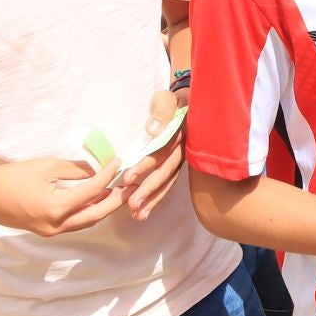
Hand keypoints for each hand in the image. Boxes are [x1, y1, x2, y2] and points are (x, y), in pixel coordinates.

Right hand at [0, 157, 126, 236]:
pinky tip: (98, 198)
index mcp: (55, 207)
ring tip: (118, 190)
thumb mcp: (45, 166)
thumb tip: (98, 169)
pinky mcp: (48, 231)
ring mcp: (52, 231)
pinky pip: (76, 223)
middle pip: (97, 214)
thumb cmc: (11, 177)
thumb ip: (75, 170)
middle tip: (131, 185)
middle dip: (116, 200)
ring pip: (88, 221)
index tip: (118, 162)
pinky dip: (89, 211)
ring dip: (104, 207)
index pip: (92, 191)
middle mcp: (57, 225)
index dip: (108, 175)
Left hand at [123, 89, 186, 221]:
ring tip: (138, 215)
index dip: (146, 165)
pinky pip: (168, 183)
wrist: (188, 104)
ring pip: (168, 181)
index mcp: (179, 133)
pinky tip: (144, 211)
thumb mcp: (165, 99)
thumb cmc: (172, 101)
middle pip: (165, 172)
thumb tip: (152, 130)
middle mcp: (183, 150)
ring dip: (153, 199)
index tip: (128, 178)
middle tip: (132, 205)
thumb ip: (161, 111)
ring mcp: (181, 159)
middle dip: (148, 190)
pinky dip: (157, 197)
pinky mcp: (177, 165)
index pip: (161, 152)